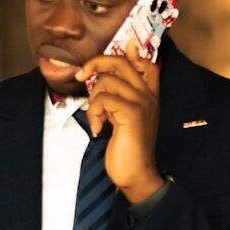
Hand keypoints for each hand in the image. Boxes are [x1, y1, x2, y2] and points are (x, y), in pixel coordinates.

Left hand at [76, 38, 164, 203]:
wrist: (137, 174)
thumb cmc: (128, 148)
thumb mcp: (124, 117)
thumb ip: (120, 96)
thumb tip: (106, 79)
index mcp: (149, 95)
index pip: (146, 63)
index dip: (128, 55)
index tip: (110, 65)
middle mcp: (148, 95)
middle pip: (121, 62)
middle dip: (95, 63)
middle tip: (81, 75)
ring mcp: (141, 103)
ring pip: (107, 81)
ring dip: (93, 98)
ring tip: (97, 117)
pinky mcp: (131, 114)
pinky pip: (103, 99)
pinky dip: (94, 112)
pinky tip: (99, 128)